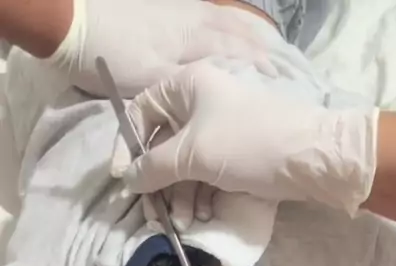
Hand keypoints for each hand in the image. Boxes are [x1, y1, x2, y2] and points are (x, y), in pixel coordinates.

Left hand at [54, 0, 281, 95]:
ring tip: (276, 52)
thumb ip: (186, 87)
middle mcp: (198, 20)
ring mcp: (187, 11)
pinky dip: (236, 26)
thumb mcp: (153, 79)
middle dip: (267, 52)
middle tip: (291, 70)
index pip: (240, 52)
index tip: (286, 85)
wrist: (76, 23)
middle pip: (242, 33)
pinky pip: (218, 17)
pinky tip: (242, 33)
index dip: (264, 69)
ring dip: (255, 37)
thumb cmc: (117, 56)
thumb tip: (218, 97)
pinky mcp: (175, 10)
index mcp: (196, 38)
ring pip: (232, 22)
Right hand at [112, 61, 377, 215]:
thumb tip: (127, 179)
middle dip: (157, 182)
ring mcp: (221, 130)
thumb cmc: (248, 145)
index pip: (142, 112)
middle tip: (153, 215)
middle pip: (163, 144)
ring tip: (183, 225)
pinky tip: (201, 219)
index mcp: (187, 86)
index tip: (125, 179)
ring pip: (185, 164)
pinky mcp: (237, 156)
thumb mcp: (193, 155)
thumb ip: (153, 167)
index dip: (129, 145)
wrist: (311, 160)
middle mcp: (201, 103)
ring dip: (179, 196)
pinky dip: (200, 196)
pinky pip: (206, 175)